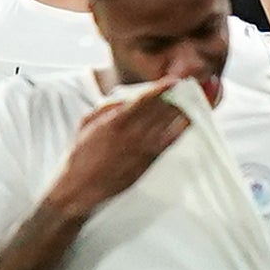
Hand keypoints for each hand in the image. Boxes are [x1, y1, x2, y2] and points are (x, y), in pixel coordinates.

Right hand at [46, 85, 192, 211]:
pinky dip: (179, 132)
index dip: (161, 89)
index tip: (173, 81)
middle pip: (159, 111)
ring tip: (189, 102)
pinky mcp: (146, 163)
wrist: (80, 187)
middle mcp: (130, 135)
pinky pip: (167, 144)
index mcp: (114, 122)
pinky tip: (187, 124)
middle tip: (185, 89)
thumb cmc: (79, 156)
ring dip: (179, 113)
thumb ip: (105, 109)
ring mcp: (140, 150)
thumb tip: (124, 100)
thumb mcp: (85, 124)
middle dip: (174, 98)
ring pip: (167, 126)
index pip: (143, 100)